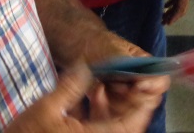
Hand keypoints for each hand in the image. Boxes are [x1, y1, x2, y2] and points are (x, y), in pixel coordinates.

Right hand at [5, 64, 166, 132]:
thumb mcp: (45, 108)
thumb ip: (70, 87)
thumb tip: (86, 67)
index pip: (130, 123)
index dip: (142, 105)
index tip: (147, 86)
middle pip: (123, 125)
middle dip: (126, 102)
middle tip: (128, 80)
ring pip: (110, 127)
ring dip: (111, 107)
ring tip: (103, 83)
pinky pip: (96, 130)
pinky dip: (98, 115)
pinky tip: (90, 95)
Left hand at [162, 0, 192, 24]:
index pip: (181, 7)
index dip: (175, 16)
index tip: (168, 22)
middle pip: (181, 8)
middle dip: (173, 16)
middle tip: (164, 23)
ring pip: (178, 5)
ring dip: (171, 11)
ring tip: (163, 17)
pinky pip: (176, 0)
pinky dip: (171, 4)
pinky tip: (165, 7)